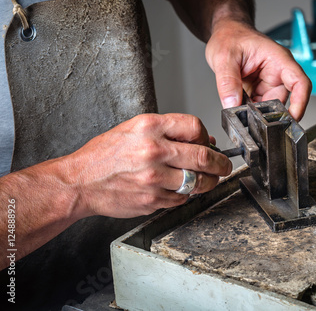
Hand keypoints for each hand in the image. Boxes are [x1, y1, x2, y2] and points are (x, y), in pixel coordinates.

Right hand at [67, 113, 232, 218]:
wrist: (80, 182)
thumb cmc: (104, 155)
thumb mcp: (133, 130)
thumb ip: (167, 132)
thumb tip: (202, 140)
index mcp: (149, 127)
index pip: (195, 126)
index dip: (206, 136)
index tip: (209, 144)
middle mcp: (153, 151)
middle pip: (203, 156)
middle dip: (221, 163)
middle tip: (225, 166)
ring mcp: (154, 178)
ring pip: (198, 181)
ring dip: (209, 182)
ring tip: (210, 180)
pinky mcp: (152, 199)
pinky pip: (182, 198)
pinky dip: (187, 195)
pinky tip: (180, 190)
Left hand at [205, 20, 311, 120]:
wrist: (225, 33)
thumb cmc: (230, 35)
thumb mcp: (224, 57)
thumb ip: (227, 82)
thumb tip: (232, 105)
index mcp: (278, 60)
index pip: (300, 83)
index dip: (300, 103)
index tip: (293, 119)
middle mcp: (277, 73)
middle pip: (283, 101)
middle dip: (268, 115)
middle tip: (251, 121)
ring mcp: (268, 83)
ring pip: (269, 107)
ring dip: (256, 114)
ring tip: (240, 112)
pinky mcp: (259, 91)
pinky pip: (258, 107)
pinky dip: (249, 112)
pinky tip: (238, 109)